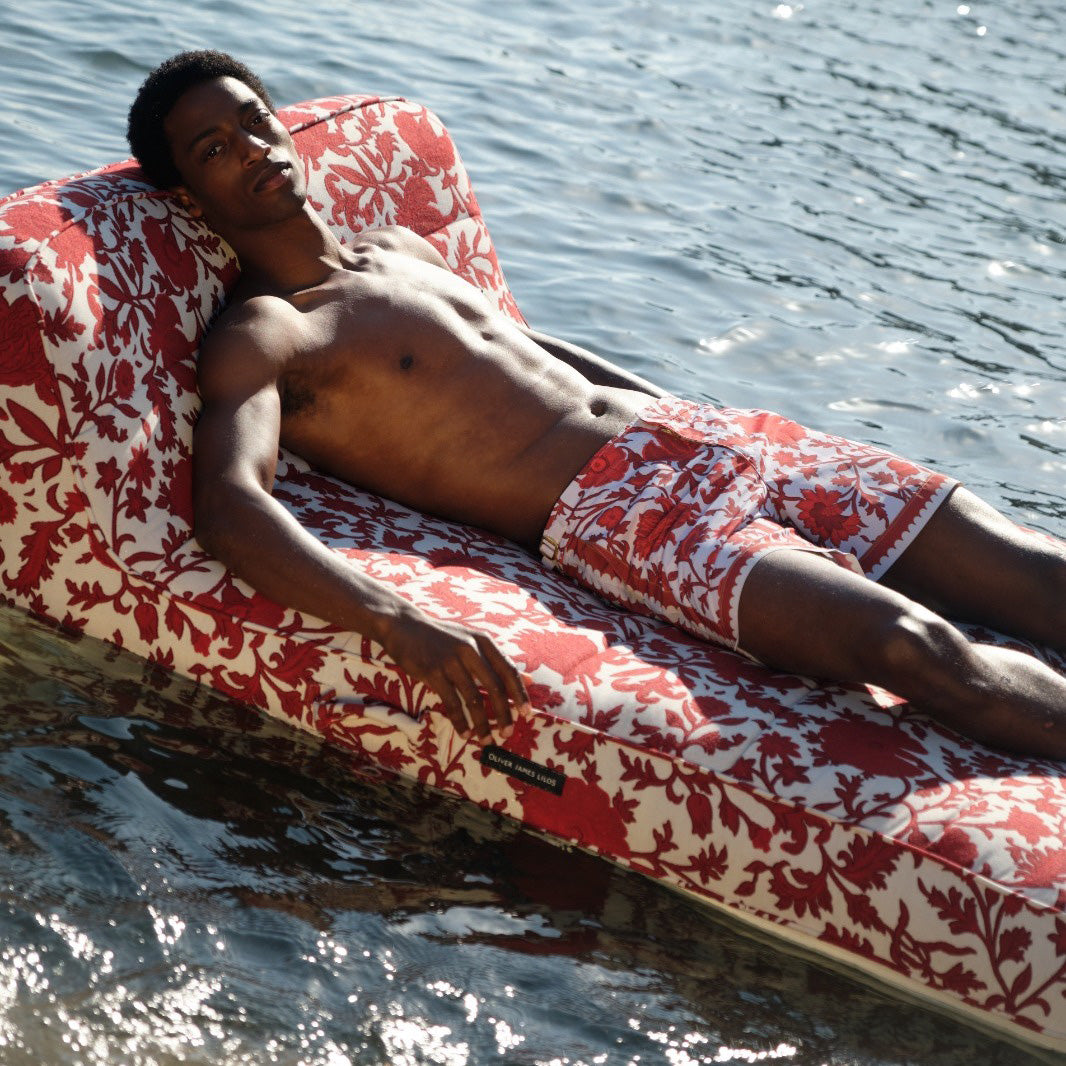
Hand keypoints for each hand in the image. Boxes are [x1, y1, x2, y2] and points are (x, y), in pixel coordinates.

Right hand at [383, 609, 529, 741]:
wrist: (405, 627)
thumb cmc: (442, 638)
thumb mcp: (472, 642)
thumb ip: (498, 662)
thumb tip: (531, 680)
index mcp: (483, 641)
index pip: (508, 670)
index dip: (519, 693)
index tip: (526, 714)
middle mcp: (470, 649)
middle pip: (494, 687)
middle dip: (504, 713)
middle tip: (507, 733)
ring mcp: (451, 661)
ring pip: (473, 698)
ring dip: (482, 723)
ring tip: (486, 740)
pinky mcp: (433, 672)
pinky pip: (451, 703)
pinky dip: (460, 721)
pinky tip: (465, 733)